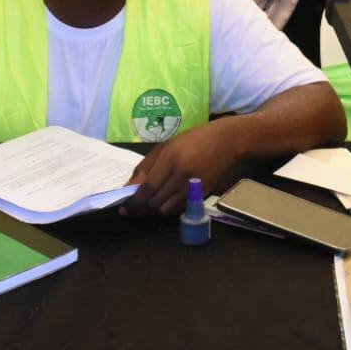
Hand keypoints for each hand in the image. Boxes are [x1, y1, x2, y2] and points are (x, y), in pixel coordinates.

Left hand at [123, 129, 237, 215]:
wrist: (226, 142)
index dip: (134, 201)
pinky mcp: (202, 195)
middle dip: (142, 207)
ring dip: (155, 208)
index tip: (124, 208)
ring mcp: (193, 187)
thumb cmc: (192, 140)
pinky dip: (168, 207)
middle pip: (155, 202)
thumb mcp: (165, 147)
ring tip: (150, 201)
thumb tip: (130, 187)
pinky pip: (179, 208)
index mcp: (171, 159)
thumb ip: (146, 167)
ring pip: (166, 209)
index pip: (148, 188)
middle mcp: (182, 176)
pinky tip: (165, 199)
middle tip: (134, 206)